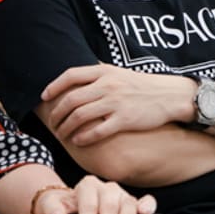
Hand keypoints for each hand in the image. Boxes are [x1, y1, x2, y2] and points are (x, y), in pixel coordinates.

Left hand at [33, 175, 156, 213]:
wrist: (71, 210)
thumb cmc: (61, 210)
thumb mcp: (50, 207)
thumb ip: (51, 209)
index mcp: (87, 186)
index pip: (89, 203)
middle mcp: (106, 188)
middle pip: (109, 205)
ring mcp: (122, 196)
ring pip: (128, 203)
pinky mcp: (134, 205)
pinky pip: (146, 201)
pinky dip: (148, 206)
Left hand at [42, 64, 194, 145]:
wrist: (169, 95)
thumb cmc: (141, 86)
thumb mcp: (119, 73)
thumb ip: (98, 74)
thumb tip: (75, 78)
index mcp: (104, 72)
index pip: (70, 75)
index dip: (54, 86)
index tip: (44, 97)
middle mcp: (108, 85)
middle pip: (71, 99)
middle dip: (57, 114)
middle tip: (52, 123)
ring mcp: (116, 102)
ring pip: (80, 116)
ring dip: (66, 127)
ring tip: (62, 134)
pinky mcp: (125, 119)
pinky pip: (97, 131)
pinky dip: (83, 137)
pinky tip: (78, 141)